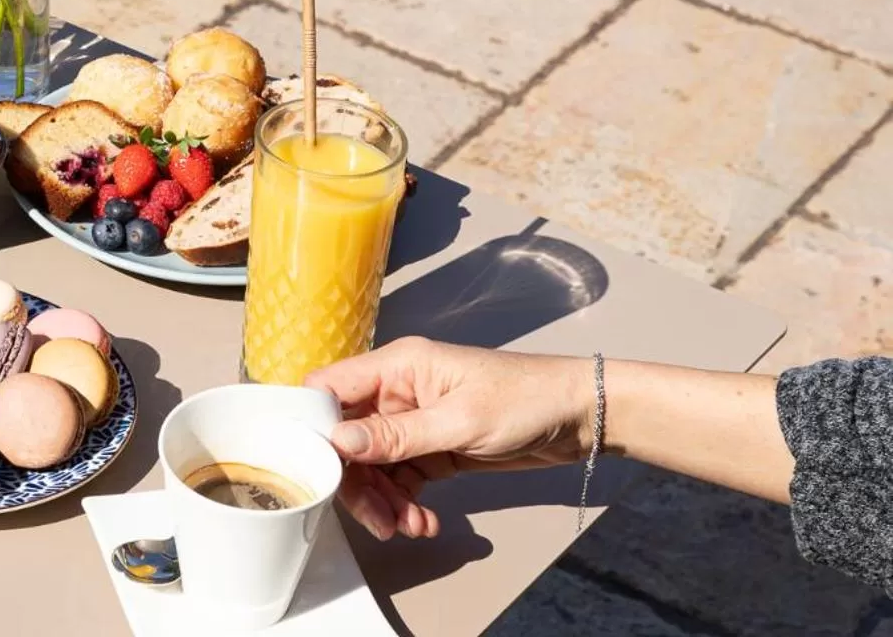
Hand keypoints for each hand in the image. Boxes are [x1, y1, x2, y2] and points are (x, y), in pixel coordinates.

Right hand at [304, 338, 595, 541]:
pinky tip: (423, 522)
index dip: (315, 426)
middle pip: (348, 438)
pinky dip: (405, 504)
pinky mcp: (433, 449)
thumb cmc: (524, 400)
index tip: (317, 468)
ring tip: (407, 527)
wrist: (581, 416)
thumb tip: (338, 443)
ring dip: (384, 500)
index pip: (330, 389)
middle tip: (377, 519)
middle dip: (356, 482)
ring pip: (373, 465)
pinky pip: (401, 479)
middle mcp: (397, 392)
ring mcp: (414, 422)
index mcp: (396, 367)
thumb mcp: (458, 421)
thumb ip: (396, 435)